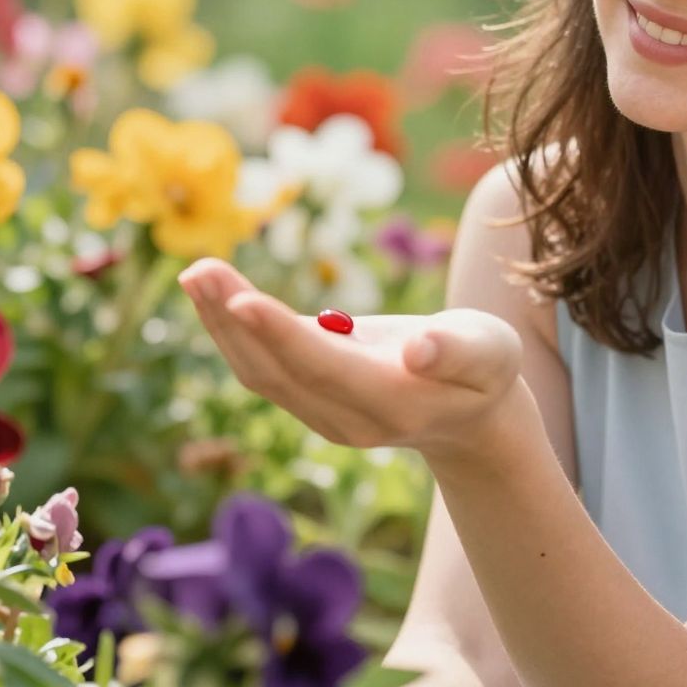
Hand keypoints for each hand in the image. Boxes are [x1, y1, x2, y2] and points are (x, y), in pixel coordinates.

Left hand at [178, 258, 527, 460]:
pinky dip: (231, 327)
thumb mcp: (491, 353)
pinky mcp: (307, 398)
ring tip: (195, 272)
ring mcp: (322, 414)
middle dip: (234, 321)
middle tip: (199, 268)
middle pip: (277, 372)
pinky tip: (210, 289)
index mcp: (393, 403)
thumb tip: (420, 350)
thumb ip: (458, 352)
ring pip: (259, 372)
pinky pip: (260, 366)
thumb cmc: (484, 368)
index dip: (281, 335)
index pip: (325, 368)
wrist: (469, 414)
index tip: (242, 300)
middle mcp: (347, 418)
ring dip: (221, 323)